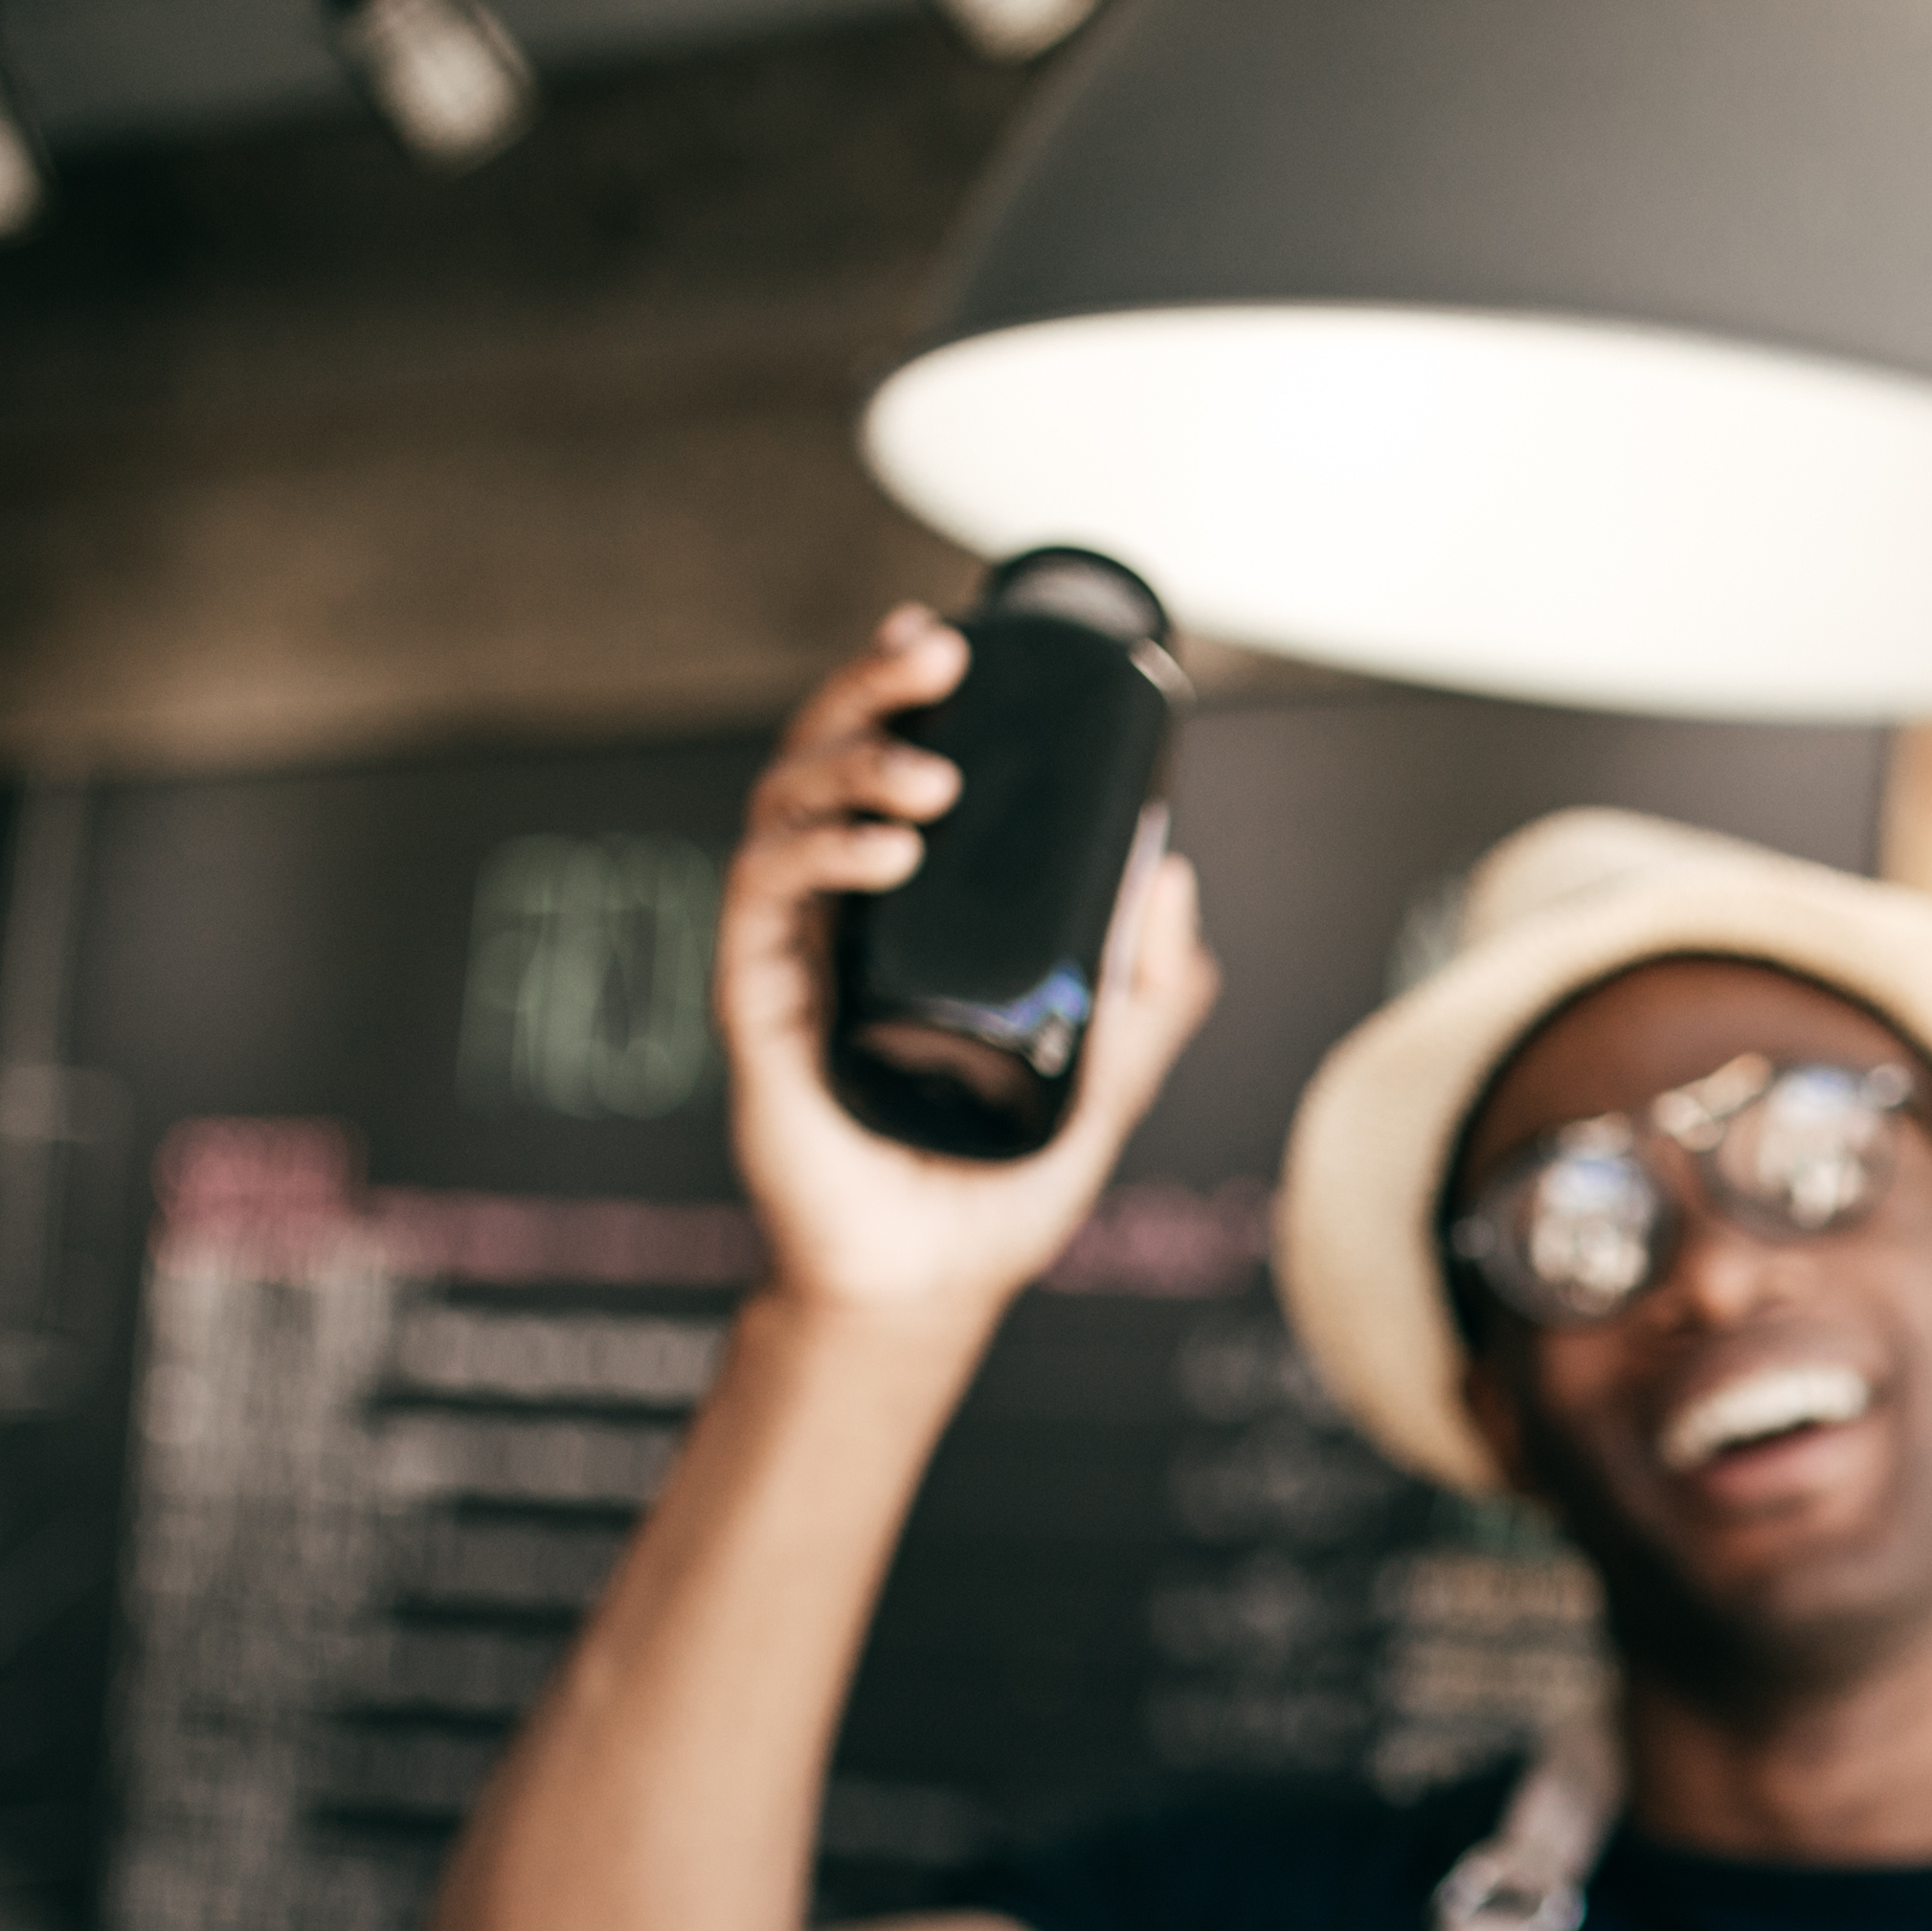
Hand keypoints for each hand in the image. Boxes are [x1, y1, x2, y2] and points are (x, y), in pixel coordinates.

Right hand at [719, 608, 1224, 1341]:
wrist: (925, 1292)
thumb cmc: (991, 1195)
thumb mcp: (1099, 1083)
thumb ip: (1140, 996)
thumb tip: (1175, 882)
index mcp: (897, 918)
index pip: (878, 774)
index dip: (893, 694)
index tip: (943, 638)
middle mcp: (831, 919)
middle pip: (822, 762)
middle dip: (868, 692)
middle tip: (934, 657)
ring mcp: (788, 957)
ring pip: (784, 810)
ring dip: (853, 769)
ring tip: (928, 781)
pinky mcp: (756, 1006)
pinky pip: (764, 899)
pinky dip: (823, 858)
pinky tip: (886, 853)